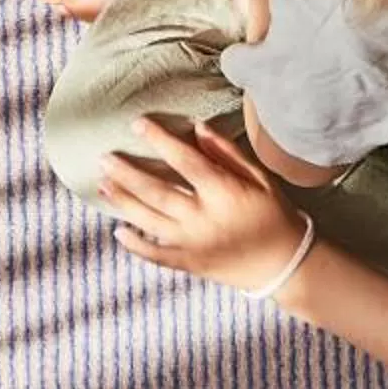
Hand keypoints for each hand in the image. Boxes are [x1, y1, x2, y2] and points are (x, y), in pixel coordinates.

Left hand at [95, 118, 310, 291]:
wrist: (285, 265)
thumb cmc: (273, 214)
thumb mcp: (259, 177)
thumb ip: (227, 152)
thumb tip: (197, 127)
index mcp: (223, 192)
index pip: (184, 160)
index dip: (159, 140)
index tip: (137, 123)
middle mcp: (203, 218)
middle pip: (157, 191)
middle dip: (127, 173)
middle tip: (104, 157)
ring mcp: (193, 244)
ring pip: (149, 220)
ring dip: (123, 201)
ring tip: (102, 184)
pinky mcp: (190, 264)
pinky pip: (156, 255)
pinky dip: (135, 245)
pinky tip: (118, 231)